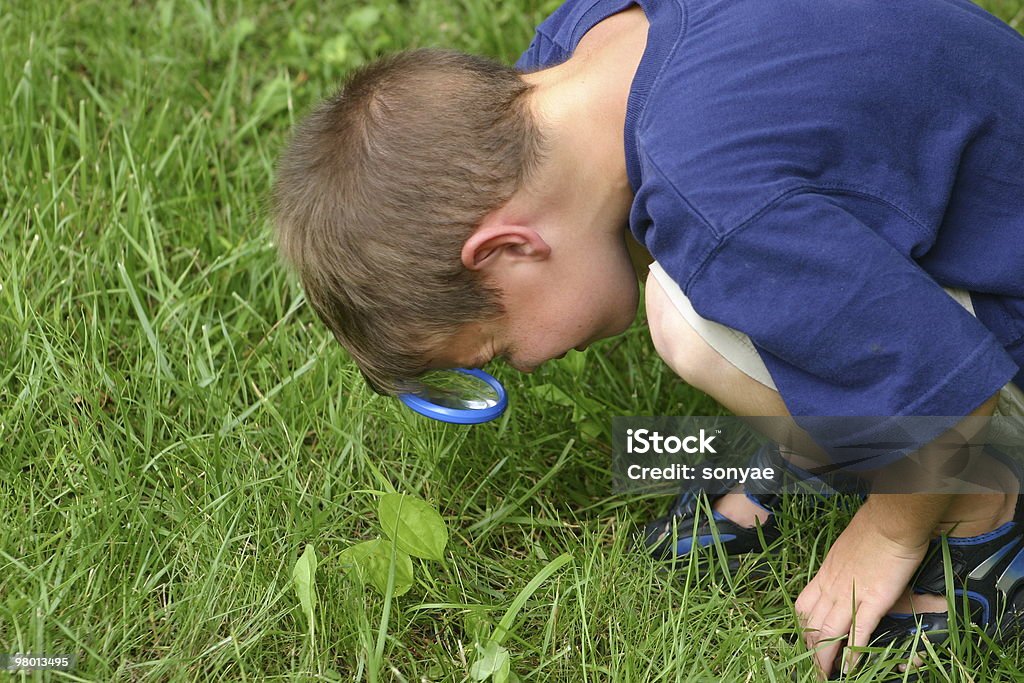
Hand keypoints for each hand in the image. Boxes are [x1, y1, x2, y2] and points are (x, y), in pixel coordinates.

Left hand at [794, 503, 928, 677]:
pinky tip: (849, 669)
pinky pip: (858, 631)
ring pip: (828, 632)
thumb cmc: (872, 529)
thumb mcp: (846, 550)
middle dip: (809, 650)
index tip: (803, 644)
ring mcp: (850, 593)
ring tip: (823, 676)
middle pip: (812, 624)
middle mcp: (831, 586)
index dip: (801, 629)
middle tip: (811, 669)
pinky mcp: (874, 599)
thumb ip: (842, 568)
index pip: (803, 607)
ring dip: (824, 658)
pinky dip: (852, 653)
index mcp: (824, 574)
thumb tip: (844, 577)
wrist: (891, 520)